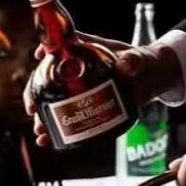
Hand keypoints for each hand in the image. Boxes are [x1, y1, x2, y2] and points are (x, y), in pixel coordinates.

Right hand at [22, 36, 182, 147]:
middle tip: (32, 108)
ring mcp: (83, 88)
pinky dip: (58, 128)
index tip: (38, 56)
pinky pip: (69, 116)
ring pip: (55, 100)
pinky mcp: (89, 105)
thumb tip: (126, 66)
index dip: (47, 49)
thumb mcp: (138, 58)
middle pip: (49, 78)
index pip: (61, 46)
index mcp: (87, 50)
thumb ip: (133, 61)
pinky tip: (48, 140)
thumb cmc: (144, 61)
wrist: (153, 78)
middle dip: (37, 93)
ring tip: (39, 130)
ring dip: (43, 115)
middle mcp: (79, 69)